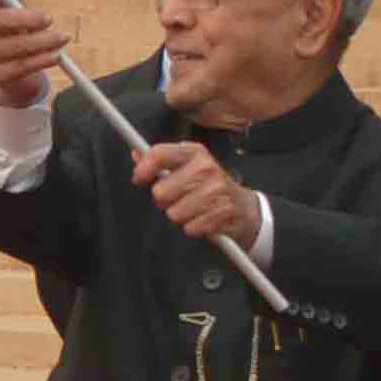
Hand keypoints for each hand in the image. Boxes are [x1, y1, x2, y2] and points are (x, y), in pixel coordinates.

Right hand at [0, 0, 69, 111]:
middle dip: (27, 18)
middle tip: (49, 18)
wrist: (15, 76)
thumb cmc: (17, 37)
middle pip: (1, 22)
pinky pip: (22, 66)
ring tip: (63, 38)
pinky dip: (42, 60)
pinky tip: (56, 56)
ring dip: (44, 41)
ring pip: (17, 45)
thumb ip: (15, 1)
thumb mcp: (18, 18)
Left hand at [133, 141, 257, 245]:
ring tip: (193, 208)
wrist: (243, 206)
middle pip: (160, 192)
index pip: (160, 154)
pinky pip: (190, 228)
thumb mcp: (187, 167)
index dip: (144, 168)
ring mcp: (217, 189)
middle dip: (164, 201)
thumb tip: (137, 153)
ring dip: (180, 216)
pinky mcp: (223, 211)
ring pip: (173, 213)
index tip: (139, 178)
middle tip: (177, 198)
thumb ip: (161, 161)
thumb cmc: (209, 186)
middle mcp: (207, 168)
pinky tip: (203, 218)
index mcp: (195, 153)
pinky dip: (194, 228)